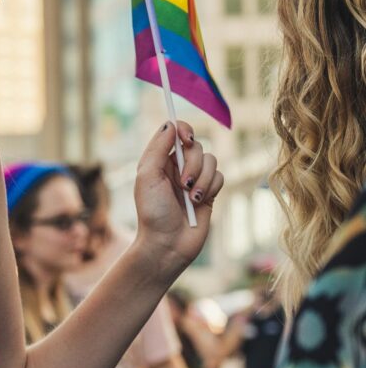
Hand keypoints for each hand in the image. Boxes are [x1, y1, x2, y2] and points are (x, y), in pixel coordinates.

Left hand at [133, 121, 222, 275]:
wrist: (168, 245)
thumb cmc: (152, 212)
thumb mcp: (147, 177)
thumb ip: (158, 148)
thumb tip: (171, 123)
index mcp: (160, 160)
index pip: (176, 132)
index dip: (184, 130)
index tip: (186, 139)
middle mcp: (177, 167)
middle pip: (196, 146)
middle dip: (192, 163)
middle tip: (182, 184)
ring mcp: (195, 179)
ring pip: (211, 160)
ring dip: (202, 178)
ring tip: (191, 197)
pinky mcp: (209, 192)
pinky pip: (220, 177)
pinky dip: (211, 187)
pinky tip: (199, 202)